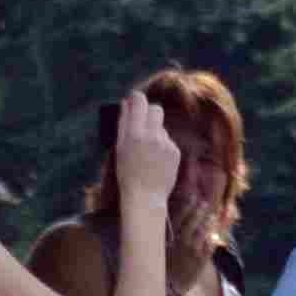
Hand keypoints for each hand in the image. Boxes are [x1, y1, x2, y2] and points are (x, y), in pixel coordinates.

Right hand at [111, 88, 180, 207]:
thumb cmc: (127, 173)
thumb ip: (123, 123)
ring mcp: (166, 144)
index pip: (140, 102)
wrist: (145, 196)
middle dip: (149, 112)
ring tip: (146, 152)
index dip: (137, 98)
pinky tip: (155, 160)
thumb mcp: (120, 147)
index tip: (134, 100)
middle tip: (142, 121)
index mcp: (134, 134)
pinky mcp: (175, 152)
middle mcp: (152, 136)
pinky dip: (161, 146)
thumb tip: (126, 103)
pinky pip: (168, 141)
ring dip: (154, 133)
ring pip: (161, 128)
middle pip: (156, 109)